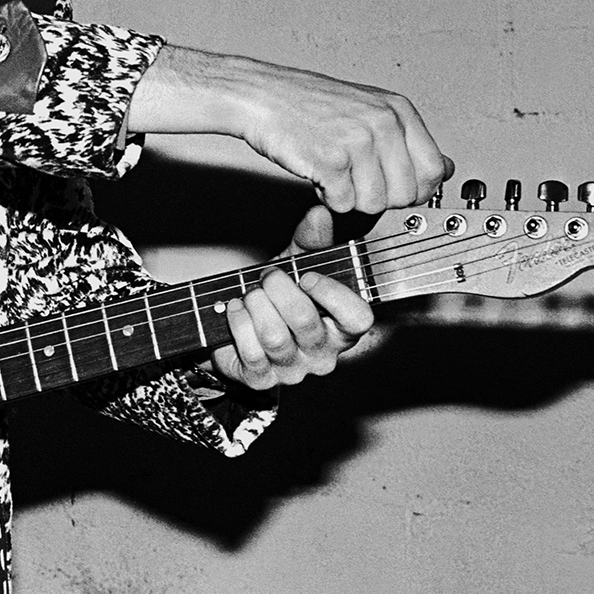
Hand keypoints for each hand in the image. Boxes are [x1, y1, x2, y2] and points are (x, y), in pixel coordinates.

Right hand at [128, 47, 452, 213]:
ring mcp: (358, 141)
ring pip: (374, 204)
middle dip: (380, 197)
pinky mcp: (330, 160)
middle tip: (354, 179)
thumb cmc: (308, 104)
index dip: (414, 190)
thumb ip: (407, 140)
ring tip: (333, 172)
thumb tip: (445, 168)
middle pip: (406, 194)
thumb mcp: (369, 110)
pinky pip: (342, 204)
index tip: (392, 188)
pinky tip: (317, 172)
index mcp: (398, 110)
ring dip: (350, 198)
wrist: (260, 96)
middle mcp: (383, 123)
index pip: (434, 170)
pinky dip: (327, 198)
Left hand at [207, 207, 375, 388]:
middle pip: (305, 321)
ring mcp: (293, 370)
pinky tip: (236, 309)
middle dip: (279, 289)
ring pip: (274, 337)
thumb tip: (319, 213)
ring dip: (256, 305)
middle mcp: (322, 353)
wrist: (241, 324)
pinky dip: (238, 322)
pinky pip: (250, 352)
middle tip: (268, 276)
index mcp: (342, 326)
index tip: (308, 276)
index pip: (358, 318)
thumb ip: (311, 240)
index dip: (334, 295)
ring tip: (250, 293)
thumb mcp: (297, 264)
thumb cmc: (278, 295)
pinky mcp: (262, 379)